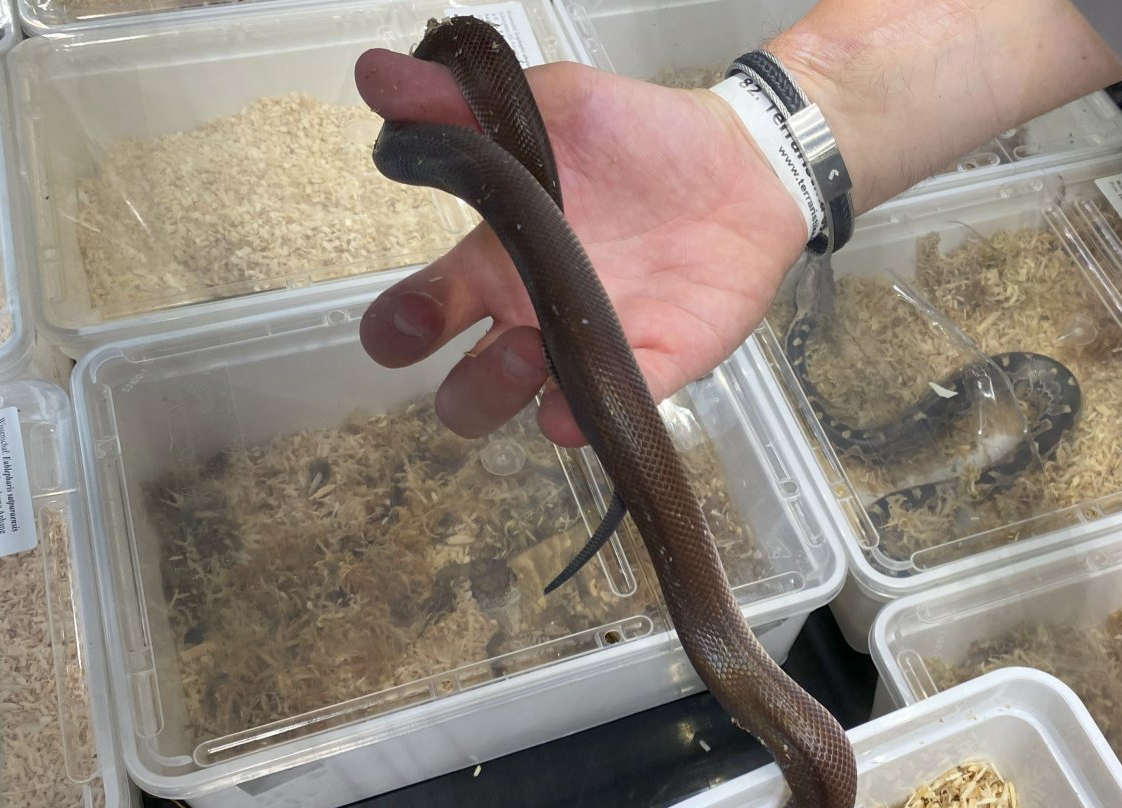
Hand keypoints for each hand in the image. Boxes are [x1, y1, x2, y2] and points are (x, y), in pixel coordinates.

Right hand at [354, 50, 807, 447]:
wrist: (744, 160)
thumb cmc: (639, 136)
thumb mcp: (552, 102)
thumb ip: (465, 100)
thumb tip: (377, 73)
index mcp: (497, 259)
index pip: (421, 314)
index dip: (399, 329)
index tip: (407, 323)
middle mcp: (533, 315)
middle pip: (466, 389)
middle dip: (467, 381)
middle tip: (501, 334)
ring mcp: (591, 348)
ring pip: (525, 410)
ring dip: (514, 393)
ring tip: (536, 348)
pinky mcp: (654, 365)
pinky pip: (610, 414)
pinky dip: (585, 420)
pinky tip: (578, 409)